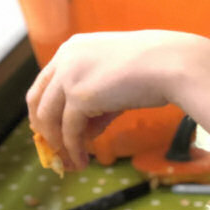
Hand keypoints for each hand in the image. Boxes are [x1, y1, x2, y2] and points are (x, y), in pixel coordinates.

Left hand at [26, 30, 202, 170]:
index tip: (53, 129)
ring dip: (58, 144)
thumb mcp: (118, 78)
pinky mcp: (79, 97)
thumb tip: (86, 131)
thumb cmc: (156, 66)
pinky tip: (82, 161)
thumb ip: (98, 101)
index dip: (46, 109)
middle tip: (54, 149)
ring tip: (69, 161)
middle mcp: (65, 59)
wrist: (172, 63)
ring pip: (49, 118)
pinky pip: (70, 130)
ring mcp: (69, 77)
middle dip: (44, 128)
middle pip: (37, 100)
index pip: (46, 82)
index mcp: (73, 48)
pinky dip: (73, 149)